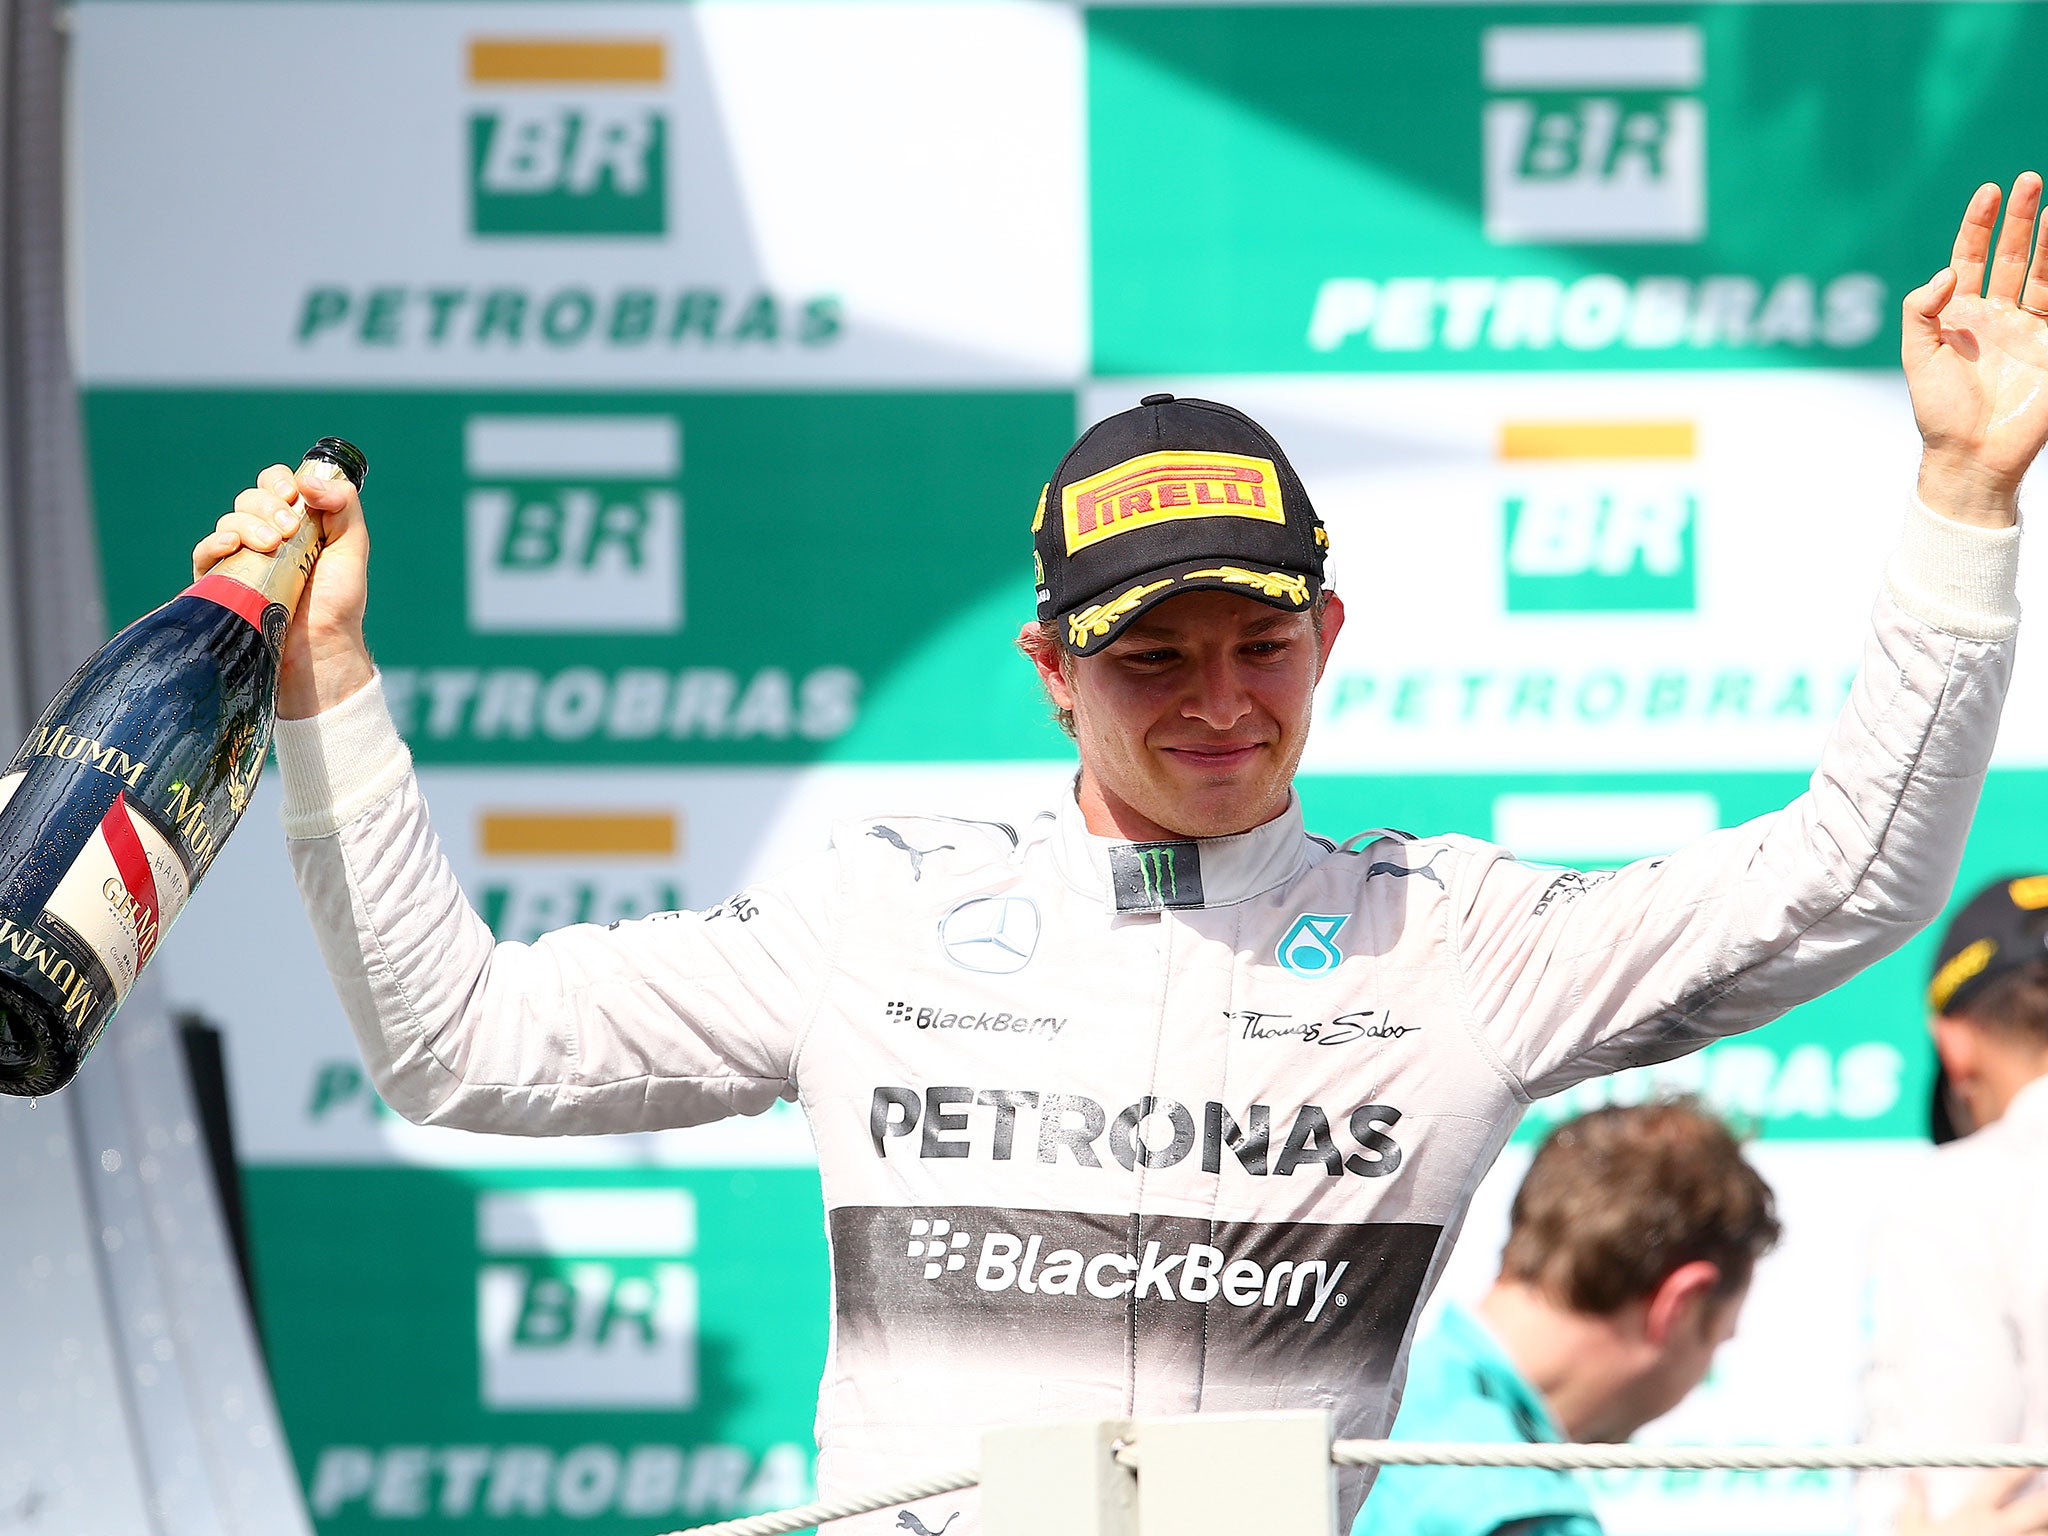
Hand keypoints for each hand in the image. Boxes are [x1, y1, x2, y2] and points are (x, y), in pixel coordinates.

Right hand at [190, 459, 374, 717]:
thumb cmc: (338, 604)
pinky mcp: (223, 584)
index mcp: (297, 525)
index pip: (276, 485)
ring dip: (249, 524)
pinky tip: (232, 545)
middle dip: (268, 506)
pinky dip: (215, 542)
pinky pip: (205, 552)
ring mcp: (243, 560)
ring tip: (273, 547)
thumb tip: (310, 479)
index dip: (279, 482)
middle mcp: (267, 537)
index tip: (292, 495)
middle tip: (289, 532)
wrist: (320, 650)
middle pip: (250, 499)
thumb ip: (343, 506)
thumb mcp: (352, 548)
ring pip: (230, 521)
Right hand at [1898, 1469, 2047, 1535]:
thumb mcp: (1910, 1529)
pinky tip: (2038, 1534)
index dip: (2020, 1464)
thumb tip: (1913, 1476)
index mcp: (1974, 1514)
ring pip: (2046, 1532)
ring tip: (2043, 1522)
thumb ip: (1915, 1501)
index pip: (2002, 1480)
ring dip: (2046, 1526)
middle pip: (2042, 1504)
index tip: (2031, 1455)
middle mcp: (2000, 1529)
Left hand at [1904, 172, 2047, 526]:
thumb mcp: (1916, 357)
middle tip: (2029, 180)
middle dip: (2019, 219)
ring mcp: (2027, 329)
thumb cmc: (1938, 411)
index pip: (1971, 257)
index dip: (1978, 224)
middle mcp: (1995, 315)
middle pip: (2010, 255)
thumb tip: (1946, 272)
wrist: (1971, 455)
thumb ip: (1921, 311)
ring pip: (2042, 272)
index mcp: (1959, 315)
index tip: (1988, 191)